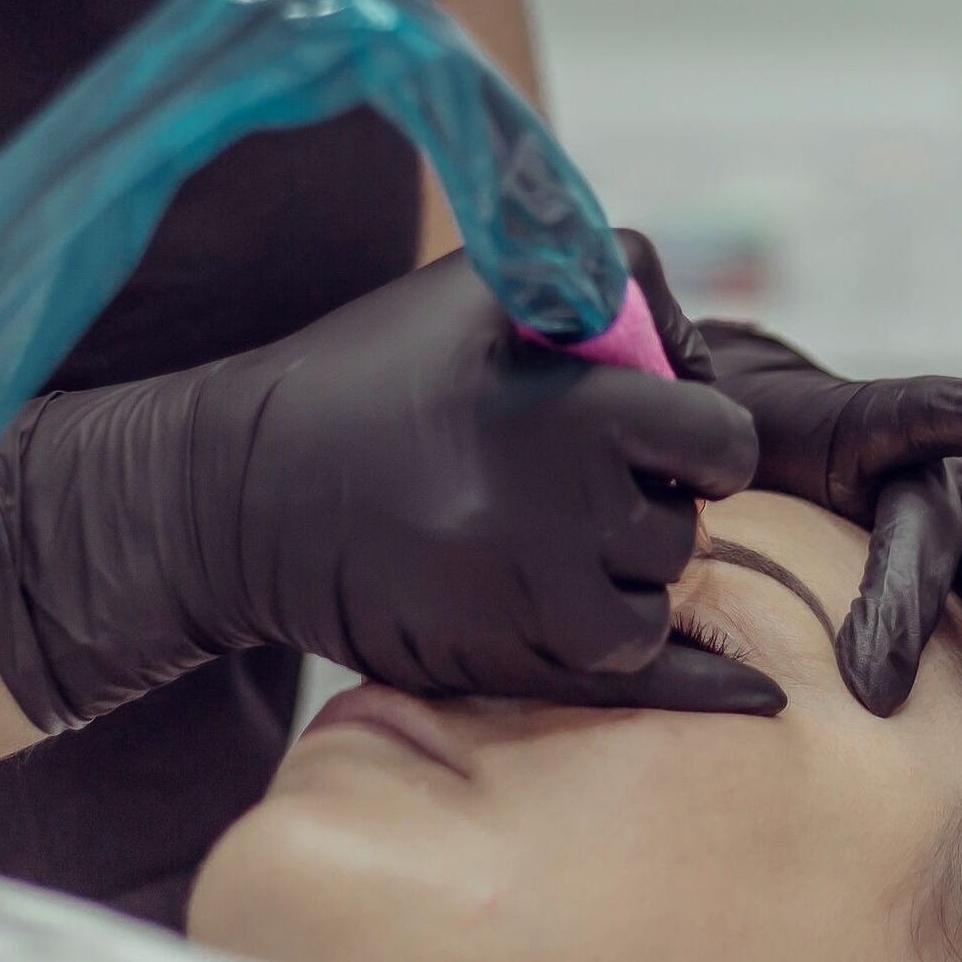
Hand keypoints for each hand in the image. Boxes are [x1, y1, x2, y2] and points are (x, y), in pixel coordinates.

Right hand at [0, 250, 778, 728]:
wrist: (242, 495)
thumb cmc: (377, 374)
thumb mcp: (483, 289)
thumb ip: (610, 290)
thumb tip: (694, 362)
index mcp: (568, 410)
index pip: (719, 439)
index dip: (700, 435)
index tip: (659, 431)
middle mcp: (558, 513)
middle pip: (685, 525)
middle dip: (653, 500)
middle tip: (580, 481)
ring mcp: (528, 601)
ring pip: (654, 599)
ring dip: (625, 572)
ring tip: (549, 534)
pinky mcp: (497, 664)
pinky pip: (622, 672)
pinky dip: (617, 639)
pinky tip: (641, 630)